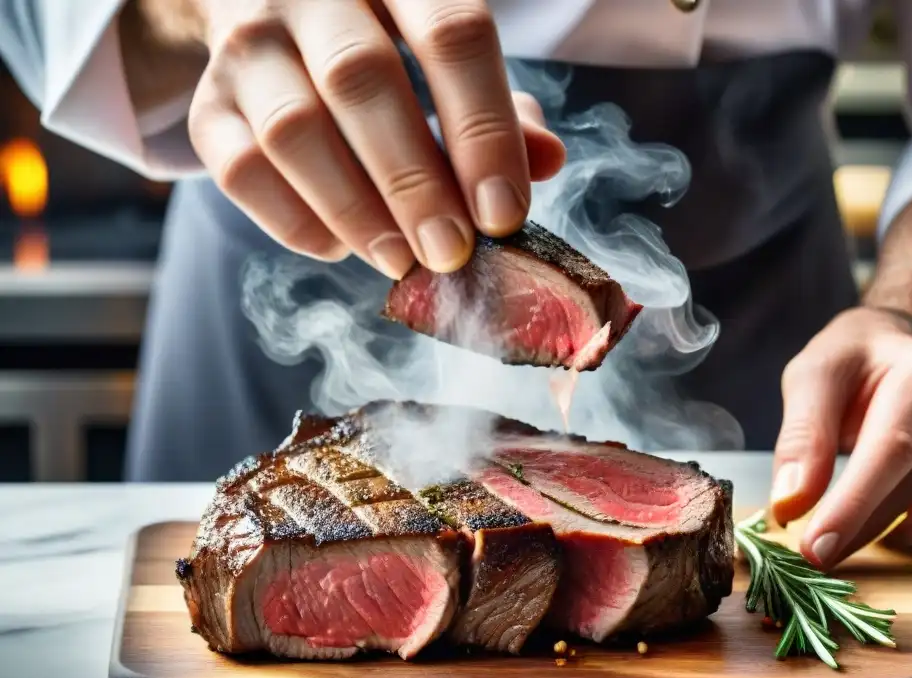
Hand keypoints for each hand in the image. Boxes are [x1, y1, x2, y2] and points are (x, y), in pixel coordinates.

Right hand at [173, 0, 565, 277]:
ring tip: (400, 260)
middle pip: (362, 80)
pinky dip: (294, 221)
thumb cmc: (386, 43)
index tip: (503, 214)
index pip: (452, 35)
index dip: (484, 130)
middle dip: (414, 182)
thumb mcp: (447, 57)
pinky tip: (340, 246)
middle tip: (450, 252)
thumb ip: (500, 107)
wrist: (275, 11)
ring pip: (293, 128)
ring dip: (355, 210)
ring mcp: (247, 41)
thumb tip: (547, 161)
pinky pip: (238, 169)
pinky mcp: (205, 100)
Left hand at [770, 306, 911, 569]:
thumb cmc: (853, 360)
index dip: (851, 504)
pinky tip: (878, 527)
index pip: (890, 448)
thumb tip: (791, 502)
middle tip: (820, 554)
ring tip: (843, 540)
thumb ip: (801, 436)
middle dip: (868, 523)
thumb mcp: (813, 378)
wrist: (896, 343)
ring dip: (898, 529)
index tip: (814, 544)